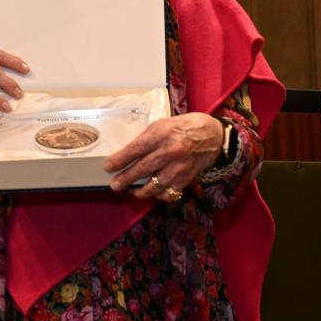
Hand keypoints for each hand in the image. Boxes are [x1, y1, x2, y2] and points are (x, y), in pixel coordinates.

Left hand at [102, 113, 223, 200]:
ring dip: (140, 191)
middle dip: (125, 179)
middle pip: (142, 169)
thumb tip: (127, 154)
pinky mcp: (187, 178)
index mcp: (161, 134)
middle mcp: (170, 151)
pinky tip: (154, 192)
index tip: (108, 167)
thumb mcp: (162, 124)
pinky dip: (159, 195)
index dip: (120, 160)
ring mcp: (179, 167)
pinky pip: (169, 193)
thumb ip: (146, 139)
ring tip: (132, 191)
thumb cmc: (183, 127)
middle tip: (115, 185)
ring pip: (154, 185)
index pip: (135, 149)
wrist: (212, 135)